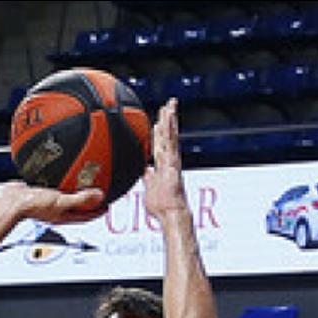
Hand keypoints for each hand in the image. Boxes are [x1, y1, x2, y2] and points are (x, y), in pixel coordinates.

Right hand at [0, 181, 105, 225]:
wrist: (11, 201)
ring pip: (67, 196)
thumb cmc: (32, 206)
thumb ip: (80, 199)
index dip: (100, 210)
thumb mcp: (60, 201)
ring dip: (76, 190)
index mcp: (64, 216)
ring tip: (83, 178)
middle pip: (79, 206)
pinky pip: (55, 186)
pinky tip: (61, 172)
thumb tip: (99, 196)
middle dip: (90, 200)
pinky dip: (61, 181)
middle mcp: (58, 210)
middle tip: (100, 189)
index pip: (87, 215)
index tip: (109, 203)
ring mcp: (49, 202)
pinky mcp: (41, 192)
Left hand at [142, 98, 187, 218]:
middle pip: (168, 136)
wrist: (171, 213)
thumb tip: (145, 171)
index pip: (161, 144)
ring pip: (170, 136)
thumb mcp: (150, 188)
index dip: (160, 132)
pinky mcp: (173, 164)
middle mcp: (170, 160)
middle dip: (168, 120)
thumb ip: (148, 177)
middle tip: (169, 104)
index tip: (159, 120)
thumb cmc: (162, 205)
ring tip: (169, 105)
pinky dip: (168, 131)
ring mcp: (172, 161)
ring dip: (169, 120)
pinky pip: (169, 144)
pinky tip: (166, 120)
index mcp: (164, 165)